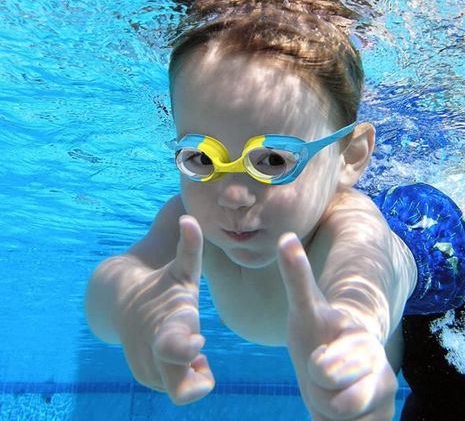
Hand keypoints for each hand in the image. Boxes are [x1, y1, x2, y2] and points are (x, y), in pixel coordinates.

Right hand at [117, 216, 214, 404]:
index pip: (174, 347)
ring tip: (192, 347)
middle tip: (201, 358)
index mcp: (167, 323)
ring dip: (192, 374)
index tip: (199, 343)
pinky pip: (173, 387)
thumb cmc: (162, 281)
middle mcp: (157, 350)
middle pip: (179, 389)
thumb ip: (190, 245)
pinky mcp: (147, 376)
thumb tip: (190, 217)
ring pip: (179, 391)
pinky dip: (183, 374)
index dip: (187, 350)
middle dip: (195, 385)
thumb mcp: (181, 266)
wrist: (120, 300)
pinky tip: (185, 352)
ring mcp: (149, 367)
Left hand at [277, 233, 396, 420]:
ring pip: (339, 412)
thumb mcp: (305, 309)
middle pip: (332, 390)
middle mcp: (374, 356)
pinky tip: (346, 408)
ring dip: (328, 406)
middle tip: (322, 368)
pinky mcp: (384, 415)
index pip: (328, 356)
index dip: (322, 359)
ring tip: (333, 388)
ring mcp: (383, 387)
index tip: (318, 357)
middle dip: (319, 386)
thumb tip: (284, 236)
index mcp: (354, 329)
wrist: (342, 371)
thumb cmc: (318, 337)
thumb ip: (297, 276)